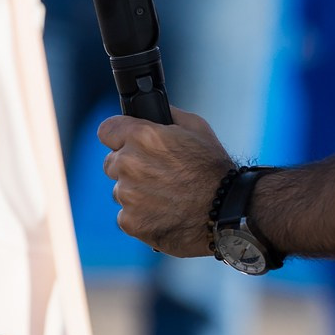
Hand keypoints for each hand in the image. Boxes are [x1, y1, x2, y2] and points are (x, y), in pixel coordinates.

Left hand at [99, 107, 231, 255]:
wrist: (227, 211)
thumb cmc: (215, 169)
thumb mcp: (196, 128)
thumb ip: (167, 116)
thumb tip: (153, 112)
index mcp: (142, 137)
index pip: (107, 130)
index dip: (118, 136)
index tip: (126, 143)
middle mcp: (129, 164)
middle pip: (111, 163)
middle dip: (130, 167)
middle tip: (157, 175)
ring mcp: (128, 195)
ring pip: (120, 191)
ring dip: (136, 193)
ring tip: (166, 197)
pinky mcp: (131, 222)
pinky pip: (126, 216)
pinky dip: (141, 217)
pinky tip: (164, 214)